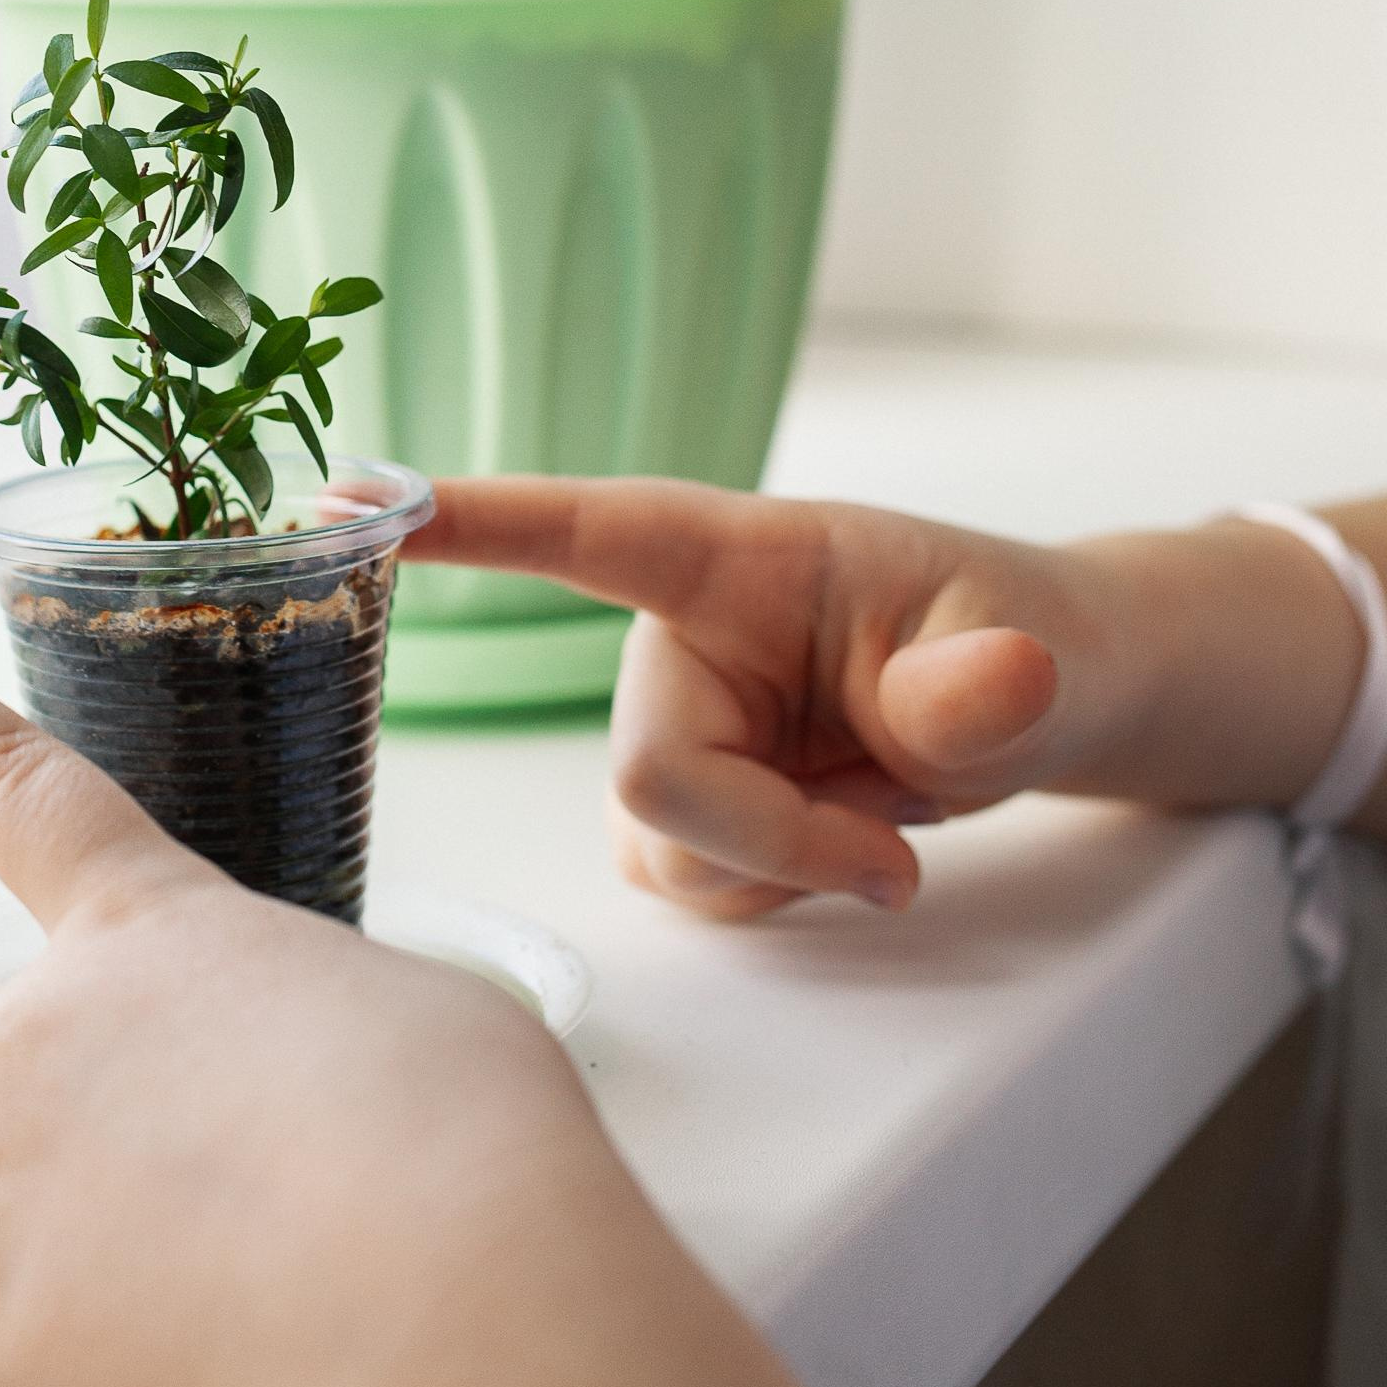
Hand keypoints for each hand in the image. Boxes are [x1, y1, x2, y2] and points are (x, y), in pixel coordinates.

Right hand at [415, 478, 1093, 921]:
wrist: (1036, 704)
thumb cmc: (1021, 642)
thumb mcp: (1033, 657)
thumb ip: (991, 686)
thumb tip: (993, 683)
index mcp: (740, 559)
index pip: (585, 530)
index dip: (470, 521)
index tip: (350, 495)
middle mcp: (679, 636)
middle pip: (650, 774)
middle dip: (774, 842)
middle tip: (896, 855)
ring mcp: (671, 723)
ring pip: (659, 845)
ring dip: (777, 870)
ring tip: (877, 821)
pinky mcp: (679, 802)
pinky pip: (683, 883)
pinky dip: (768, 892)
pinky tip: (835, 846)